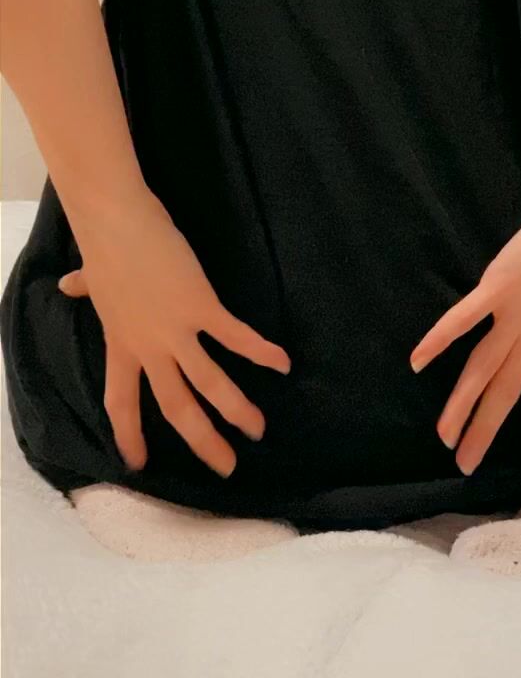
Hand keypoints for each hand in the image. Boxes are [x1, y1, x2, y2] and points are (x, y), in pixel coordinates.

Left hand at [58, 188, 290, 476]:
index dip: (130, 435)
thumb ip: (86, 288)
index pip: (121, 402)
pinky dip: (260, 351)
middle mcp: (148, 347)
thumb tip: (67, 284)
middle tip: (226, 467)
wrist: (117, 222)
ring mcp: (175, 329)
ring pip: (209, 383)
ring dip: (236, 410)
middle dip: (202, 440)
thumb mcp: (93, 278)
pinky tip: (283, 364)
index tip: (138, 464)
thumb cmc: (106, 245)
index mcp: (121, 344)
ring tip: (258, 429)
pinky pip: (234, 336)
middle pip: (176, 407)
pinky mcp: (199, 305)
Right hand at [409, 185, 520, 475]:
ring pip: (484, 370)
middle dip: (486, 430)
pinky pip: (463, 320)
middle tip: (465, 466)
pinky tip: (416, 363)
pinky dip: (438, 341)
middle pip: (508, 390)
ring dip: (461, 405)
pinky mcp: (498, 287)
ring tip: (443, 436)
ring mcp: (515, 313)